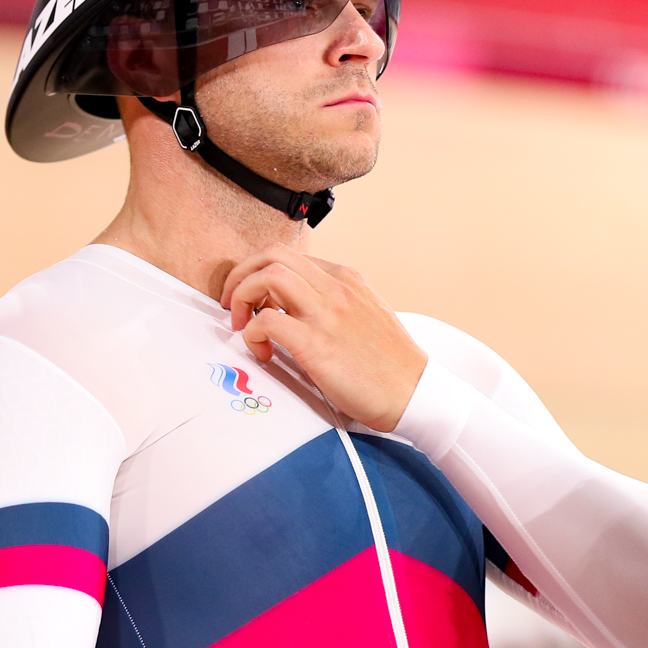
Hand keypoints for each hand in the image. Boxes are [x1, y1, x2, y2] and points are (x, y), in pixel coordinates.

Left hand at [220, 245, 426, 432]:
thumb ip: (332, 301)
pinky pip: (268, 321)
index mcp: (344, 278)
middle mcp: (335, 287)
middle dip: (241, 275)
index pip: (288, 255)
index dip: (258, 272)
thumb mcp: (363, 313)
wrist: (414, 393)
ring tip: (242, 324)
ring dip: (243, 296)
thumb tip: (291, 304)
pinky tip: (262, 351)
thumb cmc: (389, 362)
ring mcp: (326, 313)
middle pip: (272, 255)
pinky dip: (253, 333)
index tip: (251, 296)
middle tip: (233, 303)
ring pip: (267, 276)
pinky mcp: (317, 344)